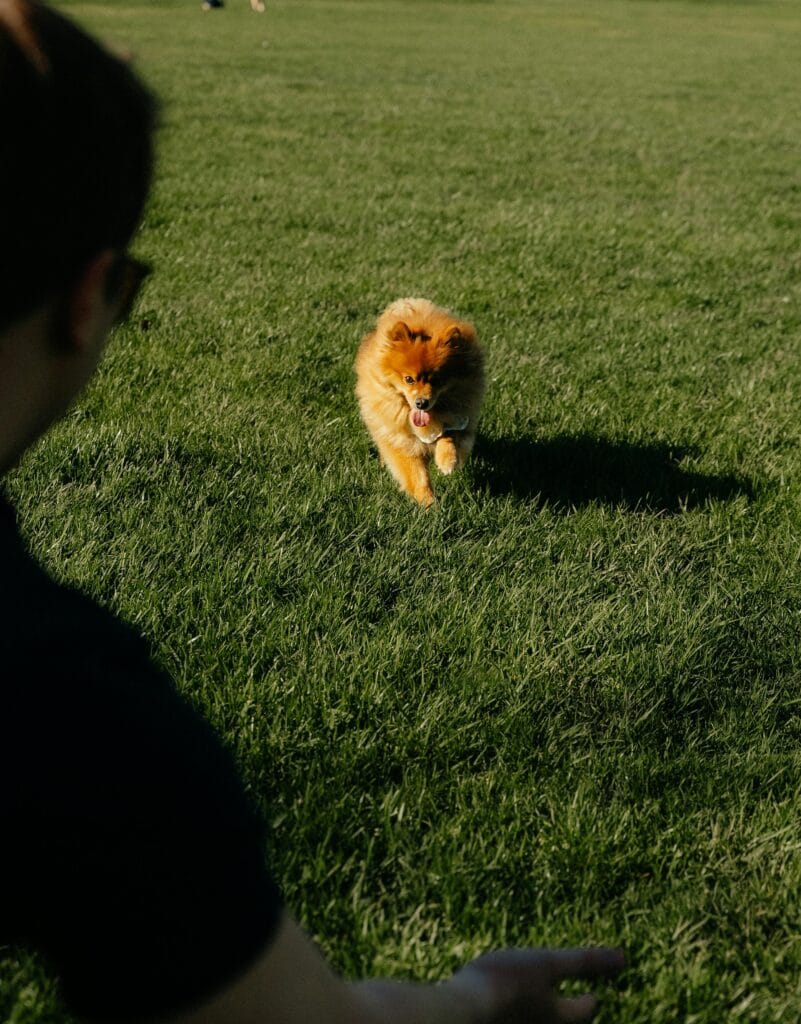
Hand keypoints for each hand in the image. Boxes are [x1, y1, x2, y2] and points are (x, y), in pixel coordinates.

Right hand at [449, 946, 624, 1023]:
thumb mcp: (546, 964)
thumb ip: (583, 962)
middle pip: (564, 1023)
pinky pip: (514, 1021)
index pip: (585, 1010)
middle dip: (567, 1013)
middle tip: (569, 1002)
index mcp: (559, 1016)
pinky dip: (517, 1016)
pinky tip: (506, 1010)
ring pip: (538, 1023)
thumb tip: (623, 958)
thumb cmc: (504, 985)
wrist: (459, 1015)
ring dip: (540, 1014)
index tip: (593, 994)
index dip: (589, 998)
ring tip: (537, 1004)